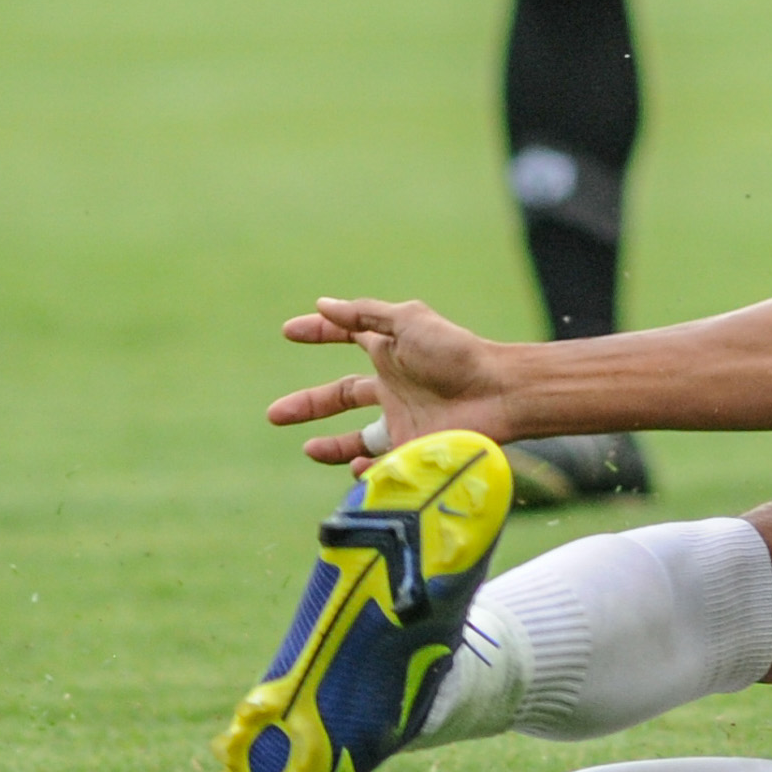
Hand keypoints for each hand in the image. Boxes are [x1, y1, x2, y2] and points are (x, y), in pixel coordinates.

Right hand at [268, 296, 524, 466]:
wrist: (497, 393)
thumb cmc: (456, 352)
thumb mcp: (407, 322)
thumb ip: (364, 315)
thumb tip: (322, 303)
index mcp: (390, 350)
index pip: (346, 337)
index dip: (319, 332)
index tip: (288, 331)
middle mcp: (392, 386)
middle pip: (340, 396)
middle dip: (308, 405)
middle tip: (274, 414)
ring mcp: (402, 420)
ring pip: (356, 438)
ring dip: (330, 446)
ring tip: (308, 449)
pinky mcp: (413, 450)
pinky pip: (381, 465)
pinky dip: (364, 468)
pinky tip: (356, 464)